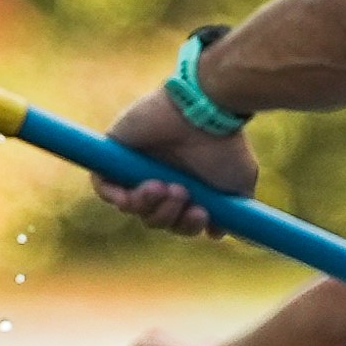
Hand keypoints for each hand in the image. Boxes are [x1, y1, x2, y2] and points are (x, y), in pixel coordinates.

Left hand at [91, 88, 259, 236]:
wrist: (205, 112)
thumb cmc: (226, 145)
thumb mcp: (240, 184)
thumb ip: (233, 212)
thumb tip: (217, 233)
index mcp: (189, 187)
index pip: (178, 221)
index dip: (187, 226)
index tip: (201, 214)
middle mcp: (163, 179)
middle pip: (154, 219)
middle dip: (167, 216)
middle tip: (181, 193)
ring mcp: (136, 168)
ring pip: (131, 207)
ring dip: (148, 206)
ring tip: (163, 185)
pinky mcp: (113, 155)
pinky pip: (105, 188)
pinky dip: (117, 197)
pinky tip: (135, 193)